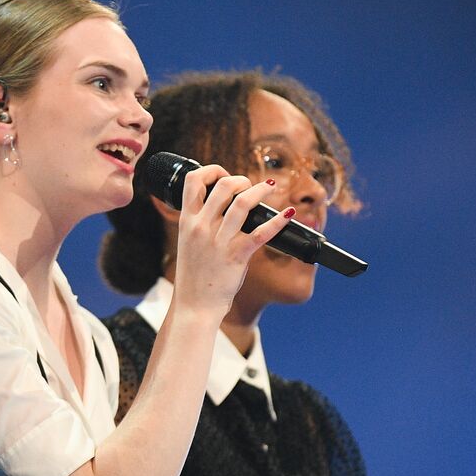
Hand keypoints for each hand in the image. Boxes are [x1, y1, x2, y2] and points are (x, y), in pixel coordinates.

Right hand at [171, 166, 294, 318]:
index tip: (223, 175)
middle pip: (223, 186)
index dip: (211, 170)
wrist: (194, 305)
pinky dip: (278, 220)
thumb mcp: (189, 243)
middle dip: (240, 179)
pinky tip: (289, 213)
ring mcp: (219, 241)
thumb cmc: (194, 276)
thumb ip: (202, 223)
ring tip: (269, 188)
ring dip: (259, 190)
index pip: (193, 180)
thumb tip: (222, 206)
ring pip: (242, 203)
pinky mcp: (236, 256)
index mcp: (187, 221)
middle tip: (249, 185)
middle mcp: (201, 227)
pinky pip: (261, 232)